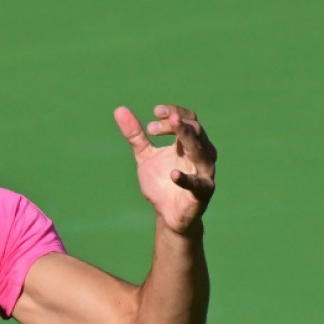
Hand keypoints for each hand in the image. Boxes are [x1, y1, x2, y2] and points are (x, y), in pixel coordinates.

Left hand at [114, 105, 216, 234]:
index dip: (174, 112)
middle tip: (151, 128)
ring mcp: (204, 173)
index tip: (155, 112)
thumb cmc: (161, 182)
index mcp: (188, 144)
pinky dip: (186, 179)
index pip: (188, 120)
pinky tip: (172, 175)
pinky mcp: (202, 193)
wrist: (168, 214)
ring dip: (187, 137)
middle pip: (195, 130)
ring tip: (174, 125)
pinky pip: (197, 184)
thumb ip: (134, 135)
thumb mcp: (144, 156)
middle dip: (176, 124)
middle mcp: (200, 154)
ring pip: (201, 151)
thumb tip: (119, 109)